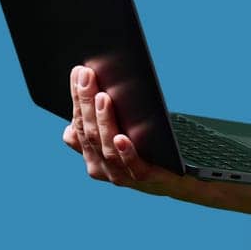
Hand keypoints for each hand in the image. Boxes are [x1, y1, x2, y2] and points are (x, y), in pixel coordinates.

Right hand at [65, 63, 208, 200]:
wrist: (173, 177)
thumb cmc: (144, 146)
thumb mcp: (120, 129)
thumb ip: (102, 117)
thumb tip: (89, 86)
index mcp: (90, 152)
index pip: (78, 124)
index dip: (77, 98)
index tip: (79, 72)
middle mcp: (100, 165)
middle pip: (89, 132)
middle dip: (86, 102)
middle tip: (88, 75)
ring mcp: (119, 173)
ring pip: (106, 146)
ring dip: (103, 121)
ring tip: (103, 97)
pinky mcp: (143, 177)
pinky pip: (132, 165)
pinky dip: (125, 151)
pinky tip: (122, 137)